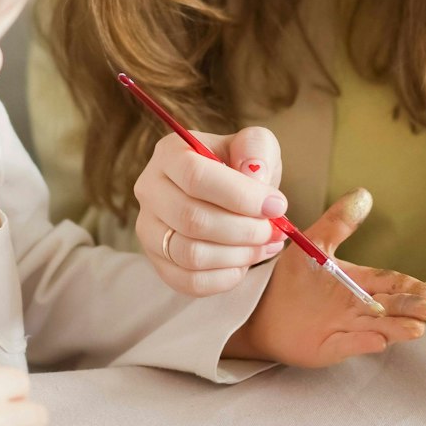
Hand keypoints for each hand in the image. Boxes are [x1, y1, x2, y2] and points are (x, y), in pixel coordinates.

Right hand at [133, 125, 289, 295]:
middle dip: (244, 229)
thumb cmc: (240, 167)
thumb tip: (254, 175)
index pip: (194, 176)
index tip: (276, 206)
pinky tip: (245, 263)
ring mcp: (149, 229)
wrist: (227, 195)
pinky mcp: (158, 262)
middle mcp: (150, 190)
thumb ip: (256, 148)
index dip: (239, 195)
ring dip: (238, 255)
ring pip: (190, 254)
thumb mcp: (255, 145)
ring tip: (264, 246)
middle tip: (274, 230)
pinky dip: (225, 277)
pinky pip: (190, 281)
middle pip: (192, 219)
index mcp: (170, 152)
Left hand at [225, 189, 425, 366]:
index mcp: (359, 282)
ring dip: (396, 328)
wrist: (260, 308)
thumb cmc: (291, 278)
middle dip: (411, 308)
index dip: (412, 288)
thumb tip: (363, 194)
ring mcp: (348, 328)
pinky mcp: (330, 347)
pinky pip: (349, 345)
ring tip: (415, 328)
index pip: (392, 283)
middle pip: (392, 307)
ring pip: (378, 328)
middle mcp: (359, 306)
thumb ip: (338, 222)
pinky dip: (363, 343)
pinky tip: (377, 340)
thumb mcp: (314, 244)